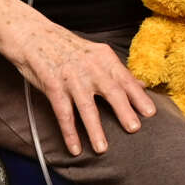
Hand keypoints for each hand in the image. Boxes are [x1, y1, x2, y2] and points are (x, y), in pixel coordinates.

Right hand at [4, 15, 153, 157]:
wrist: (33, 35)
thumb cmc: (68, 48)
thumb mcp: (96, 54)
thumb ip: (118, 71)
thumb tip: (142, 85)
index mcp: (104, 58)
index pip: (125, 79)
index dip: (138, 96)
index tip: (151, 112)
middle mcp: (90, 67)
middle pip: (111, 91)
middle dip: (124, 110)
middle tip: (134, 129)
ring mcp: (71, 77)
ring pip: (86, 107)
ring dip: (95, 129)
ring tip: (102, 148)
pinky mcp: (53, 86)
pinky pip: (63, 114)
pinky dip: (69, 133)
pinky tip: (75, 148)